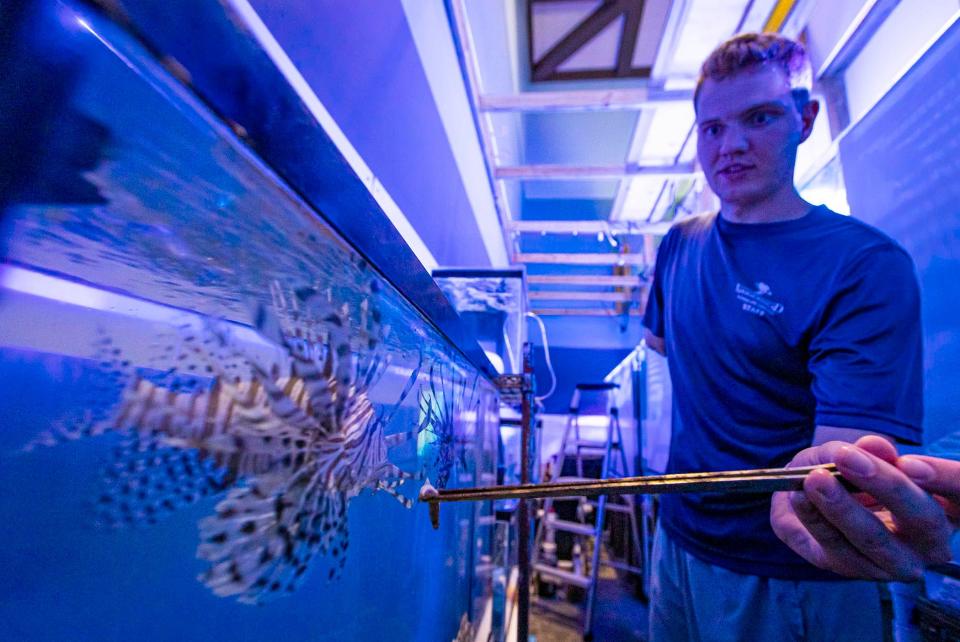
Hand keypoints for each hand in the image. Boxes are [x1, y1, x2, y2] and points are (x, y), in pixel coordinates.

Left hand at [771, 435, 958, 580]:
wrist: (814, 496)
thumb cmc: (852, 471)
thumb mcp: (858, 453)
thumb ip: (868, 451)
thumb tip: (874, 446)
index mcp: (949, 506)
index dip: (945, 478)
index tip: (909, 463)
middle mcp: (933, 541)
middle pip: (923, 518)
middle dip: (884, 486)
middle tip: (847, 458)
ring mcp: (899, 562)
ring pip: (876, 540)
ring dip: (841, 508)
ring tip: (815, 479)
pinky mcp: (858, 570)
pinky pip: (836, 548)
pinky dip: (814, 520)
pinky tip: (798, 495)